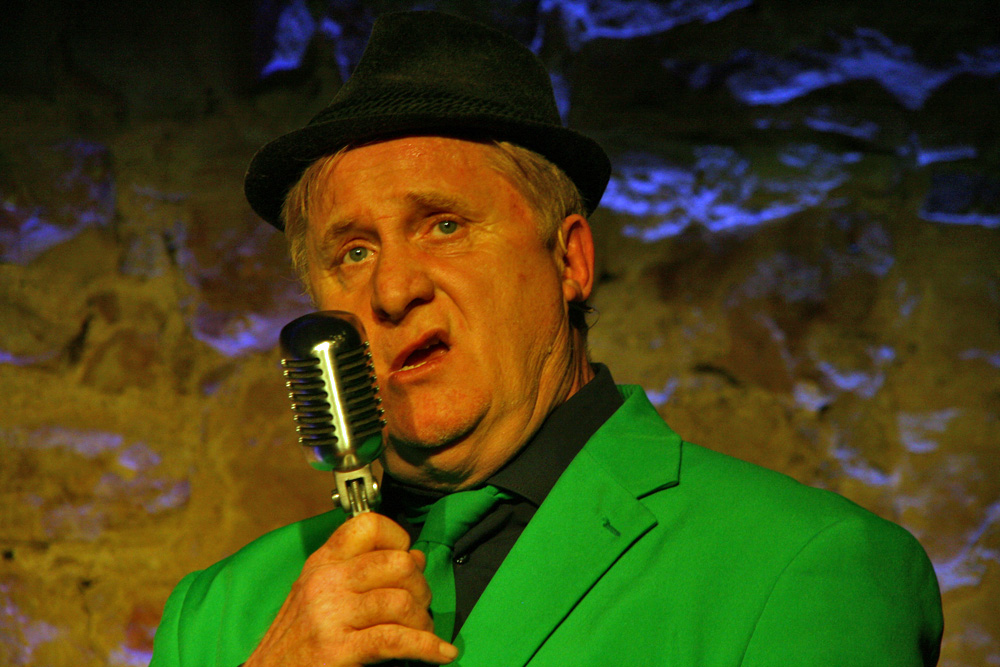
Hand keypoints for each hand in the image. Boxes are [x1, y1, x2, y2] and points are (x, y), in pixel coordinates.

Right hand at [244, 512, 457, 665]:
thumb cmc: (297, 637)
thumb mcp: (321, 591)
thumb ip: (363, 571)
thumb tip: (416, 555)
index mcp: (322, 561)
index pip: (369, 525)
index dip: (398, 540)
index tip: (406, 560)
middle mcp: (326, 580)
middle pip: (398, 563)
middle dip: (420, 587)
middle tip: (417, 607)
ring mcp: (331, 614)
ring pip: (401, 601)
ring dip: (423, 621)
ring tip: (421, 634)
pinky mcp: (338, 649)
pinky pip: (396, 640)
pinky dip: (427, 647)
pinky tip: (441, 654)